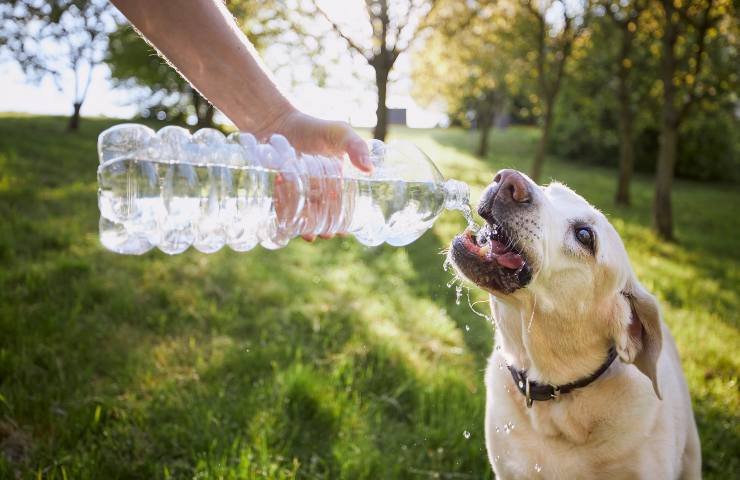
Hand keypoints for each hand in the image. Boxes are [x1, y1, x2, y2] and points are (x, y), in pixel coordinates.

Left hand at [257, 108, 372, 241]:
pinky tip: (287, 222)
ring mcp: (296, 192)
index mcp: (335, 183)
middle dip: (325, 228)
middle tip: (327, 234)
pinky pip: (282, 210)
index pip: (342, 206)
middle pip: (323, 216)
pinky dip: (285, 217)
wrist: (279, 122)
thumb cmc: (314, 128)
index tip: (345, 231)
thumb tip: (370, 169)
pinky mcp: (277, 192)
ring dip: (306, 227)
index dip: (344, 220)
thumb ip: (356, 146)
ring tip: (309, 234)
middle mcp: (316, 191)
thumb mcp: (340, 133)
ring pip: (303, 216)